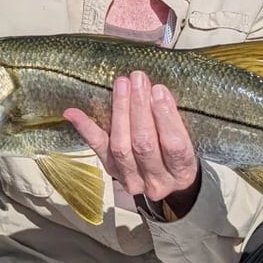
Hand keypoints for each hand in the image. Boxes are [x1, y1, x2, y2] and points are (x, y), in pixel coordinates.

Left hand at [63, 71, 200, 211]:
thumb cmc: (179, 155)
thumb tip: (157, 90)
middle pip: (144, 144)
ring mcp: (132, 179)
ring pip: (121, 146)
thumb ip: (174, 121)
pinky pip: (98, 148)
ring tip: (122, 85)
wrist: (168, 183)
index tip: (159, 91)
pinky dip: (85, 128)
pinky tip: (73, 112)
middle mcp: (157, 181)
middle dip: (140, 108)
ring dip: (120, 111)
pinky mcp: (112, 171)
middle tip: (138, 80)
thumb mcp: (189, 141)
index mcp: (182, 172)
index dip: (165, 117)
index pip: (174, 146)